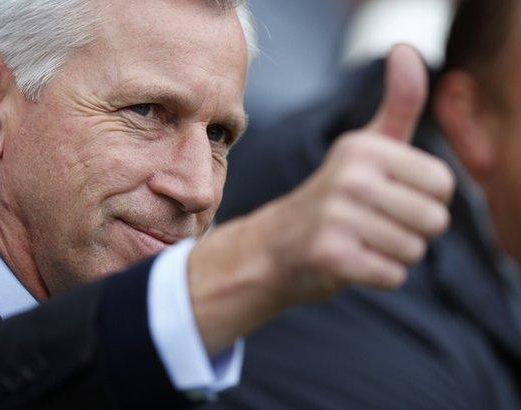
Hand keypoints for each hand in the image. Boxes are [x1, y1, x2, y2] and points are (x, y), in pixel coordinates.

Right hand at [189, 45, 455, 354]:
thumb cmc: (333, 197)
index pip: (443, 185)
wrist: (273, 247)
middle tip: (371, 225)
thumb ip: (398, 104)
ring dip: (393, 255)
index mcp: (363, 148)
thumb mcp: (365, 147)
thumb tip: (406, 50)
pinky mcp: (331, 257)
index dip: (424, 200)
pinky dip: (377, 276)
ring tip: (359, 242)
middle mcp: (349, 178)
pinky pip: (393, 276)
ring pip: (414, 250)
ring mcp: (337, 218)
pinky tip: (350, 262)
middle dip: (411, 232)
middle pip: (434, 221)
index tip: (386, 197)